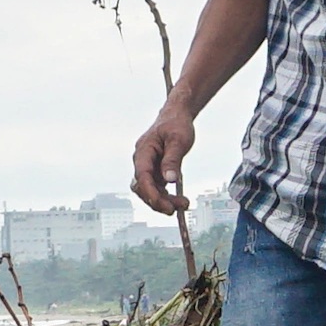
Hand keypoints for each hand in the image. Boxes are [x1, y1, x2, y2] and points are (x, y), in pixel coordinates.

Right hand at [131, 98, 198, 214]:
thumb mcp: (178, 140)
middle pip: (143, 188)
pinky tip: (179, 199)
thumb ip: (173, 160)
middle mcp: (142, 161)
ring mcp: (148, 167)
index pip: (142, 177)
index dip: (150, 194)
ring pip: (149, 191)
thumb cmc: (176, 124)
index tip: (163, 205)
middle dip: (157, 201)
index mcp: (143, 151)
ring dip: (163, 201)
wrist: (176, 115)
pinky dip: (166, 196)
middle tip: (176, 209)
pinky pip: (157, 188)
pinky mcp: (155, 171)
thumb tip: (170, 180)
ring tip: (183, 204)